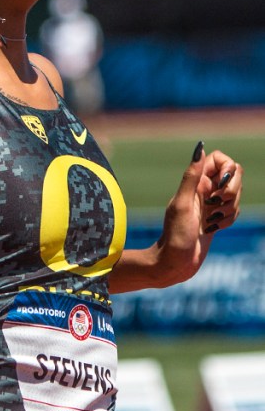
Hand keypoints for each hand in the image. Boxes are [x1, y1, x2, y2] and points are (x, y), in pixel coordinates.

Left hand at [155, 141, 241, 285]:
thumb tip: (200, 147)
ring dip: (229, 209)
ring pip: (236, 195)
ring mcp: (211, 203)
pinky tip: (212, 229)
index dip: (228, 168)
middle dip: (232, 191)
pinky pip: (234, 211)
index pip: (221, 159)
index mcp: (195, 181)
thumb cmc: (175, 235)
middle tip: (215, 205)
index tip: (221, 183)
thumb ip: (192, 176)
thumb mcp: (182, 203)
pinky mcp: (216, 218)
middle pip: (234, 175)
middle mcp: (204, 189)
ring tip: (210, 222)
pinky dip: (228, 220)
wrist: (175, 262)